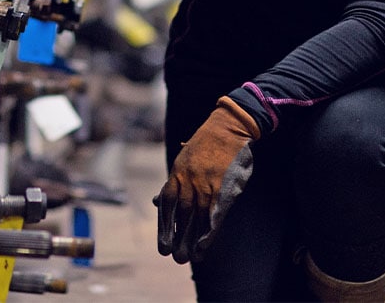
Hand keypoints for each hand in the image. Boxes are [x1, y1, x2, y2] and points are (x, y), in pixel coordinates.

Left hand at [155, 96, 260, 263]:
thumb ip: (173, 183)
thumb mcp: (183, 160)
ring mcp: (206, 184)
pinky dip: (209, 230)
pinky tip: (205, 244)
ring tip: (189, 257)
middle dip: (177, 237)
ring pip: (197, 216)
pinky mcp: (223, 187)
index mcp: (177, 173)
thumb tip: (157, 202)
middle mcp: (189, 180)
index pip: (167, 204)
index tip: (162, 245)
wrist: (227, 128)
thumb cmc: (204, 146)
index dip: (164, 226)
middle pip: (181, 214)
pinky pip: (214, 213)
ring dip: (192, 239)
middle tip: (174, 257)